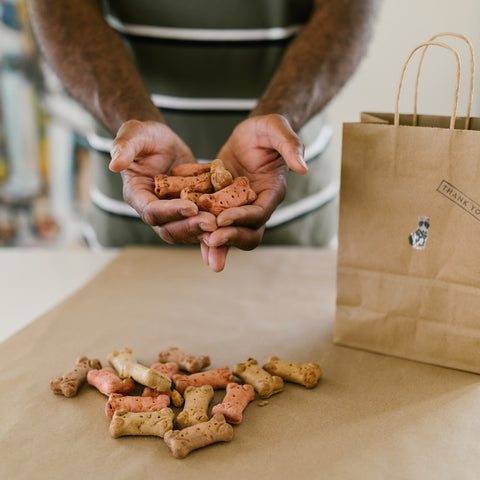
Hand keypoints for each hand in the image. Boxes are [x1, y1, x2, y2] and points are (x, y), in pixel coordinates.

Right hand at [109, 120, 217, 242]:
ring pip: (185, 232)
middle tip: (212, 223)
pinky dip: (212, 228)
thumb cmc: (145, 136)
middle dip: (190, 227)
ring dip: (203, 232)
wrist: (161, 142)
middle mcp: (153, 209)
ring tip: (223, 225)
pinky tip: (229, 225)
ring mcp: (171, 214)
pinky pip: (199, 225)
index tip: (191, 207)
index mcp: (137, 195)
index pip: (151, 211)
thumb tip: (115, 164)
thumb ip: (124, 147)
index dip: (170, 212)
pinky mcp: (188, 212)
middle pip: (169, 229)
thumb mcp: (134, 134)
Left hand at [200, 114, 307, 271]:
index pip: (260, 213)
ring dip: (217, 245)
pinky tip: (188, 235)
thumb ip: (291, 145)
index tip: (223, 219)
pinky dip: (203, 231)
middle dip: (231, 238)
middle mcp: (257, 205)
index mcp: (272, 192)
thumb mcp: (277, 128)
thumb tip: (303, 168)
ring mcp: (239, 208)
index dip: (242, 218)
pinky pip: (214, 223)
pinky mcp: (223, 205)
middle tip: (210, 239)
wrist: (251, 133)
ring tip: (202, 249)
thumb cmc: (267, 130)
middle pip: (249, 233)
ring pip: (231, 234)